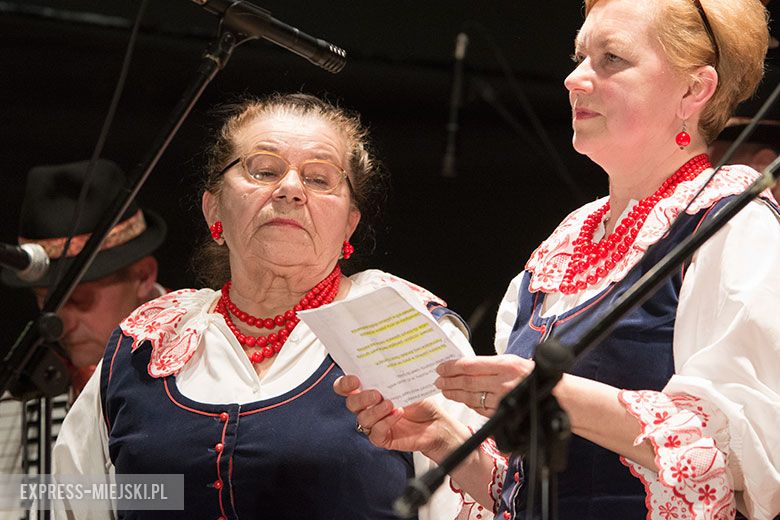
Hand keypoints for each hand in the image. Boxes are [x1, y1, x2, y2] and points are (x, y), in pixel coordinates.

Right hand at [334, 374, 453, 457]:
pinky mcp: (382, 438)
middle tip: (377, 394)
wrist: (436, 422)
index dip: (344, 384)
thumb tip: (387, 362)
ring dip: (376, 411)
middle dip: (361, 398)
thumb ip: (392, 377)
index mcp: (369, 391)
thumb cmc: (420, 402)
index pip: (346, 388)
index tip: (355, 380)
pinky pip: (375, 433)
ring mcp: (374, 424)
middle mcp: (368, 408)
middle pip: (351, 403)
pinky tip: (398, 415)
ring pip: (362, 419)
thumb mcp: (406, 384)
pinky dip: (386, 423)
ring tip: (391, 404)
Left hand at [435, 354, 534, 416]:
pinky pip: (481, 409)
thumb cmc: (535, 377)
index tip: (442, 367)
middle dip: (450, 381)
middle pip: (468, 382)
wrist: (557, 396)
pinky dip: (469, 403)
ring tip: (445, 390)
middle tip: (439, 380)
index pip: (471, 365)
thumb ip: (492, 364)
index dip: (452, 367)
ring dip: (455, 394)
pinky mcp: (504, 414)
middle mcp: (504, 383)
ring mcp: (503, 400)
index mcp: (506, 366)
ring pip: (471, 397)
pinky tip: (462, 400)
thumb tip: (467, 366)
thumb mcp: (515, 362)